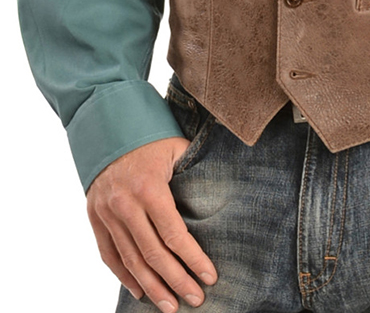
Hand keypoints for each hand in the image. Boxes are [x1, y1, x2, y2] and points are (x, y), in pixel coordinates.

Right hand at [86, 137, 217, 310]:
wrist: (109, 126)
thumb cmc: (152, 137)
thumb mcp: (178, 148)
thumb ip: (195, 172)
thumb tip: (224, 194)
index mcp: (149, 187)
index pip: (174, 234)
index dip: (193, 259)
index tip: (210, 277)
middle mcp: (125, 203)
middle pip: (153, 254)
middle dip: (176, 281)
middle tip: (195, 299)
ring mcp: (106, 212)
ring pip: (130, 260)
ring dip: (151, 287)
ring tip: (170, 306)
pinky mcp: (94, 216)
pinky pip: (108, 254)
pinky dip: (123, 276)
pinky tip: (139, 291)